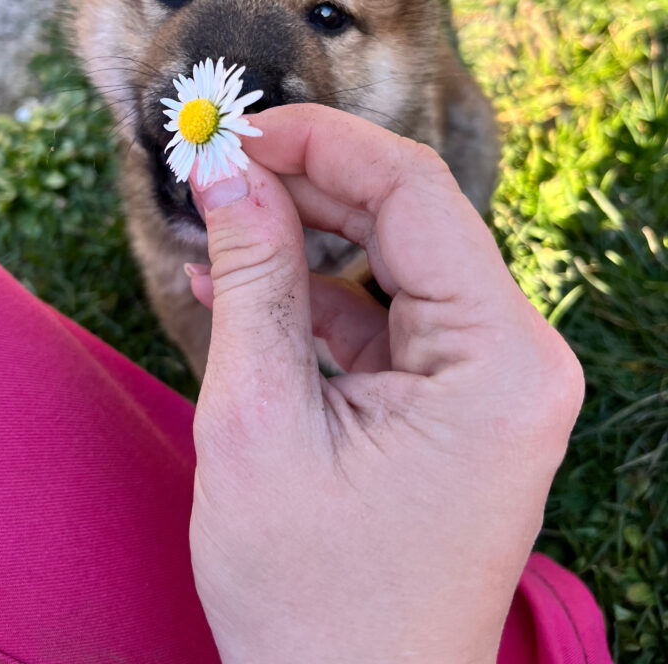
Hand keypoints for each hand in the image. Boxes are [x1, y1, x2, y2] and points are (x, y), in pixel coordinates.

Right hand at [187, 104, 583, 663]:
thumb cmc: (312, 600)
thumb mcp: (260, 423)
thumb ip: (253, 279)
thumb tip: (230, 170)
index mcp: (499, 361)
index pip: (413, 194)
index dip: (319, 144)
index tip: (237, 132)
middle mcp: (517, 359)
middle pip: (407, 220)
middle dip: (307, 186)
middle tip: (217, 169)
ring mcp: (490, 381)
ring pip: (391, 264)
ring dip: (303, 239)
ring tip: (215, 225)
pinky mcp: (454, 400)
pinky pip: (385, 319)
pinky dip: (315, 299)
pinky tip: (239, 287)